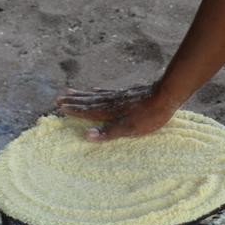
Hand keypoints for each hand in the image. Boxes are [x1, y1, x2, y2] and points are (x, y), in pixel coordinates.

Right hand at [54, 82, 177, 141]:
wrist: (166, 95)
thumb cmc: (149, 116)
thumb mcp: (129, 129)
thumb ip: (108, 132)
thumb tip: (86, 135)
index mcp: (110, 112)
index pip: (87, 111)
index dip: (74, 110)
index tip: (60, 106)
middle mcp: (111, 102)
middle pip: (88, 101)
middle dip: (74, 101)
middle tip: (58, 98)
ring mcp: (119, 96)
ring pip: (96, 95)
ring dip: (82, 95)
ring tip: (71, 91)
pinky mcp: (128, 93)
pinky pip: (108, 92)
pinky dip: (100, 91)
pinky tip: (96, 89)